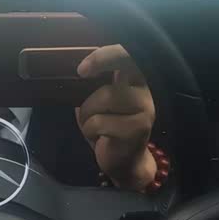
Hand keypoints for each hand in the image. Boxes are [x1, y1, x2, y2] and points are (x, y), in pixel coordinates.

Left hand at [76, 45, 156, 191]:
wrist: (125, 163)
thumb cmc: (109, 130)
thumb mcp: (98, 104)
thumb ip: (92, 86)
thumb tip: (74, 73)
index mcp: (134, 81)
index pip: (127, 55)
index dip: (104, 56)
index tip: (82, 70)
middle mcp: (143, 92)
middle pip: (115, 76)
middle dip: (90, 96)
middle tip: (85, 114)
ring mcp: (144, 110)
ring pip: (104, 98)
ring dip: (87, 114)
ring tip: (93, 126)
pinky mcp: (138, 129)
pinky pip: (100, 122)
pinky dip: (90, 130)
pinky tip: (98, 137)